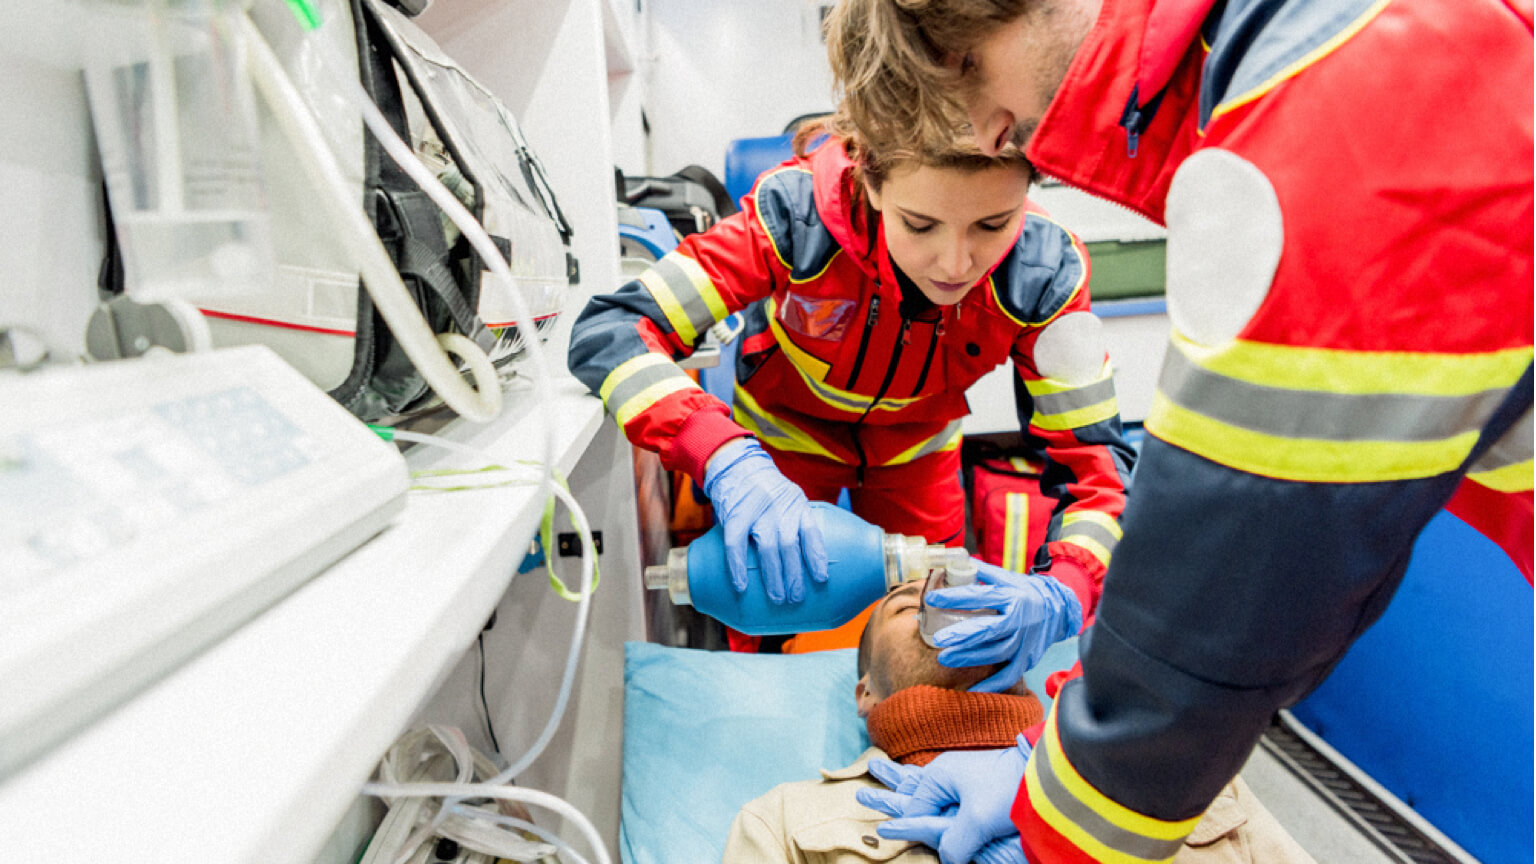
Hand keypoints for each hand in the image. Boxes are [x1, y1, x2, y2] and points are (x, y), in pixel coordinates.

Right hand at [701, 438, 826, 602]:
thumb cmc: (767, 491)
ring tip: (777, 597)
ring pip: (768, 547)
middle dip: (795, 574)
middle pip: (790, 545)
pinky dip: (738, 566)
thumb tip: (806, 560)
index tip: (822, 578)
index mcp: (797, 504)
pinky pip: (736, 543)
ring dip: (773, 575)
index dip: (816, 556)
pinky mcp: (735, 514)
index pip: (811, 531)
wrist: (738, 465)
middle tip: (796, 597)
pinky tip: (741, 585)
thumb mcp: (789, 498)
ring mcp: (758, 511)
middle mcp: (780, 508)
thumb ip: (796, 521)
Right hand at [855, 738, 1030, 863]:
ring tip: (880, 771)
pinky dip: (929, 789)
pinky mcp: (975, 779)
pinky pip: (943, 787)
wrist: (1040, 771)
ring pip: (925, 785)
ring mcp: (959, 774)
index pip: (916, 809)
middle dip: (889, 792)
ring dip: (904, 786)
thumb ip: (955, 843)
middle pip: (912, 788)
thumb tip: (948, 858)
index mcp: (939, 777)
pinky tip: (926, 786)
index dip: (912, 827)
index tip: (899, 836)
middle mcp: (945, 773)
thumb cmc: (1006, 791)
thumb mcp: (976, 823)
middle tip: (860, 791)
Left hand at [926, 561, 1081, 692]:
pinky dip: (992, 685)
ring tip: (944, 658)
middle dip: (963, 634)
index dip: (954, 597)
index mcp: (1011, 595)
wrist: (1059, 608)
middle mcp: (1019, 619)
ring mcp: (1024, 641)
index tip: (931, 599)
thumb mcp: (1006, 577)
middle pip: (989, 628)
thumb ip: (980, 572)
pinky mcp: (1027, 658)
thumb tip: (950, 562)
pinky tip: (971, 690)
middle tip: (939, 639)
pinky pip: (1009, 675)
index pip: (979, 596)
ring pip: (996, 652)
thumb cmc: (1025, 592)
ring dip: (970, 657)